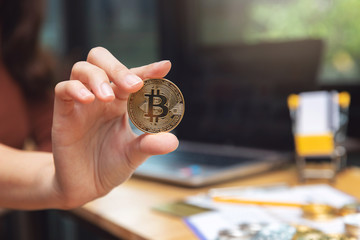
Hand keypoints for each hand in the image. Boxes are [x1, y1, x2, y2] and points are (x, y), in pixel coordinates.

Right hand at [51, 47, 178, 207]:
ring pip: (82, 69)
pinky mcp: (64, 114)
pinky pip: (62, 89)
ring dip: (97, 77)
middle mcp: (102, 97)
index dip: (148, 70)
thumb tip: (173, 141)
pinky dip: (74, 89)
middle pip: (102, 61)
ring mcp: (82, 103)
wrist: (86, 187)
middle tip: (132, 84)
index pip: (133, 77)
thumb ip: (150, 145)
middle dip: (118, 67)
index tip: (164, 66)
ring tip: (107, 97)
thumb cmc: (111, 165)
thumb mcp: (134, 155)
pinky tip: (88, 100)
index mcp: (122, 102)